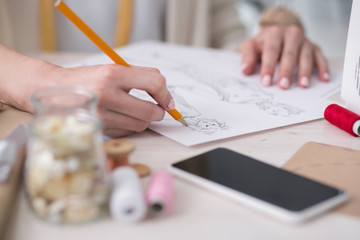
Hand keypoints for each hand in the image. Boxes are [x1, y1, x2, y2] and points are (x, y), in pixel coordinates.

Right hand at [24, 64, 174, 136]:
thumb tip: (166, 98)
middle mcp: (106, 94)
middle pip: (150, 111)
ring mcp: (100, 115)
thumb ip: (140, 79)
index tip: (167, 100)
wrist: (53, 89)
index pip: (154, 82)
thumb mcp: (112, 69)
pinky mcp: (97, 129)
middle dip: (157, 111)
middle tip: (155, 108)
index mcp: (112, 74)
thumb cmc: (87, 79)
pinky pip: (127, 132)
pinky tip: (119, 118)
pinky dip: (129, 126)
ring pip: (141, 125)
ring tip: (130, 110)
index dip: (165, 93)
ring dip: (142, 119)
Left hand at [238, 25, 328, 89]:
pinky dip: (323, 68)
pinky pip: (320, 57)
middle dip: (286, 71)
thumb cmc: (262, 44)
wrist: (276, 34)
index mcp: (274, 33)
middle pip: (289, 54)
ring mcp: (304, 41)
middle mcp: (291, 34)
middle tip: (283, 86)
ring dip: (305, 72)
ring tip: (303, 86)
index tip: (266, 82)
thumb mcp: (250, 46)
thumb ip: (246, 57)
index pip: (271, 51)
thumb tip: (245, 70)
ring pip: (306, 56)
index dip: (268, 67)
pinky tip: (323, 79)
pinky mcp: (314, 47)